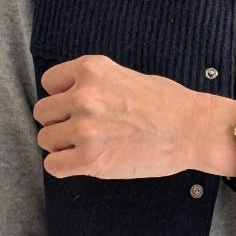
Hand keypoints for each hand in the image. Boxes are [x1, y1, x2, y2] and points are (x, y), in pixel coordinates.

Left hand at [34, 55, 235, 180]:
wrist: (192, 130)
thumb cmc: (167, 103)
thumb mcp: (124, 75)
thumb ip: (94, 84)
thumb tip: (68, 99)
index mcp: (91, 70)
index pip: (49, 82)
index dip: (62, 96)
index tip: (75, 106)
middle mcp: (83, 96)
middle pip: (43, 113)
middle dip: (59, 122)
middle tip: (82, 129)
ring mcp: (84, 128)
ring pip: (45, 140)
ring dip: (62, 145)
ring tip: (88, 146)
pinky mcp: (90, 159)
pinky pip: (53, 165)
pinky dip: (65, 166)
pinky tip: (85, 162)